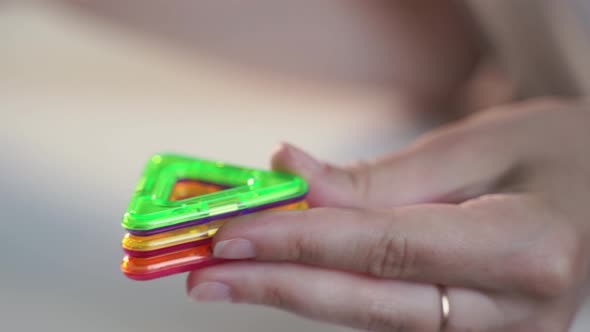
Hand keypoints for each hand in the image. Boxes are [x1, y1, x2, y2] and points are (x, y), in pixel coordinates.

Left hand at [186, 98, 589, 330]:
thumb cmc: (557, 155)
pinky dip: (333, 292)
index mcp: (526, 251)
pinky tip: (289, 276)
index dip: (301, 242)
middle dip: (277, 286)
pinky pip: (388, 317)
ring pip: (371, 318)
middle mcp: (512, 313)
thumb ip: (383, 177)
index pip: (386, 248)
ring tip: (231, 272)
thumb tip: (294, 175)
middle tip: (205, 271)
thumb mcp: (479, 146)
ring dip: (295, 292)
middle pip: (368, 302)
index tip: (233, 231)